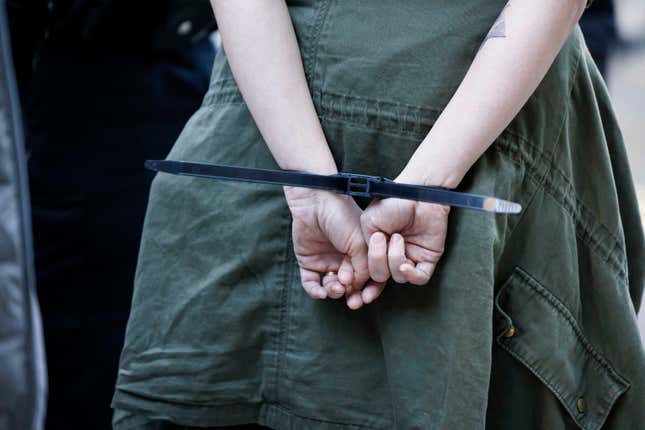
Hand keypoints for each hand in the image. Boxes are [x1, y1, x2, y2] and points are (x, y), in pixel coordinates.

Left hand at [284, 187, 375, 308]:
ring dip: (335, 292)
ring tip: (335, 287)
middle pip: (351, 286)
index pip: (370, 277)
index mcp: (363, 253)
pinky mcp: (309, 262)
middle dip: (352, 295)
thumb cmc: (342, 217)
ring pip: (333, 287)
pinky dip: (316, 291)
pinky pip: (312, 283)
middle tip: (351, 301)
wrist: (316, 202)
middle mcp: (346, 259)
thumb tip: (354, 286)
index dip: (370, 290)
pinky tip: (321, 291)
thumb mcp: (360, 243)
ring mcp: (327, 261)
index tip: (366, 298)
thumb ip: (363, 267)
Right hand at [359, 197, 449, 302]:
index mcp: (375, 249)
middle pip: (380, 276)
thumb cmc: (392, 203)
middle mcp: (390, 256)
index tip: (351, 274)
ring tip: (397, 237)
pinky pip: (419, 278)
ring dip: (394, 259)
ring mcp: (409, 258)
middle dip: (378, 261)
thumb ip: (363, 245)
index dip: (359, 278)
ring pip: (398, 277)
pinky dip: (411, 274)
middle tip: (380, 238)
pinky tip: (405, 264)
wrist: (416, 193)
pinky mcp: (427, 259)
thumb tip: (366, 265)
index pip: (366, 271)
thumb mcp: (368, 222)